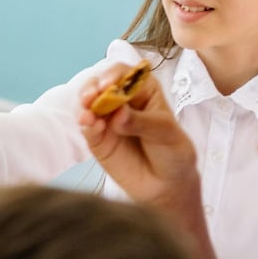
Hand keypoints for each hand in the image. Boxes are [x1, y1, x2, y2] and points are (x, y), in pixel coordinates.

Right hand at [76, 64, 200, 214]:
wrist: (166, 184)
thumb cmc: (173, 152)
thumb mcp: (166, 133)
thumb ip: (142, 122)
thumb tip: (117, 114)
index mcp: (144, 91)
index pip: (126, 74)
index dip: (115, 75)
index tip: (109, 85)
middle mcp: (122, 102)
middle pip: (100, 85)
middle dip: (92, 88)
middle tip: (92, 97)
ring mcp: (107, 121)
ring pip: (88, 106)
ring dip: (84, 107)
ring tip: (88, 116)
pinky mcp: (97, 140)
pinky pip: (87, 129)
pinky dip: (85, 126)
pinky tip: (89, 126)